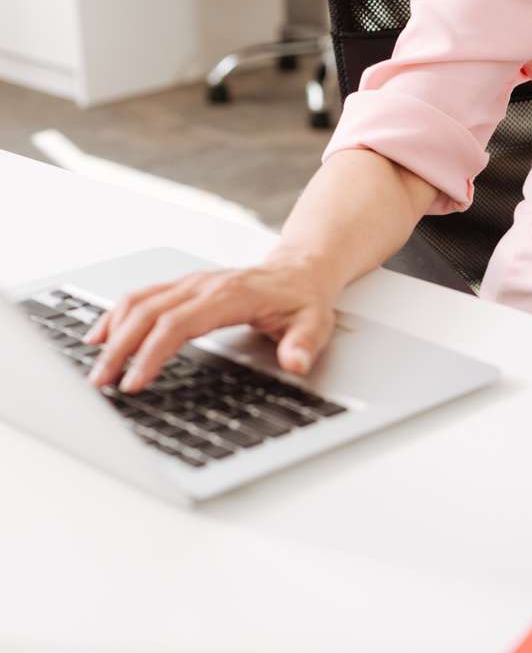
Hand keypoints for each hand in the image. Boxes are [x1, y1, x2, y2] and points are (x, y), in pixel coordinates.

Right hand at [85, 253, 339, 393]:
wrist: (301, 270)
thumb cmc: (304, 299)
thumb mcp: (315, 325)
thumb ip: (304, 345)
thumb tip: (295, 362)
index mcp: (230, 296)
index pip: (179, 324)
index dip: (153, 353)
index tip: (136, 381)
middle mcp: (204, 285)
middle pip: (148, 314)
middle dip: (121, 349)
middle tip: (102, 383)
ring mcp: (191, 283)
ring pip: (139, 302)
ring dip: (112, 332)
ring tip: (95, 366)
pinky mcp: (184, 285)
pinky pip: (142, 296)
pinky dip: (117, 316)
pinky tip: (102, 336)